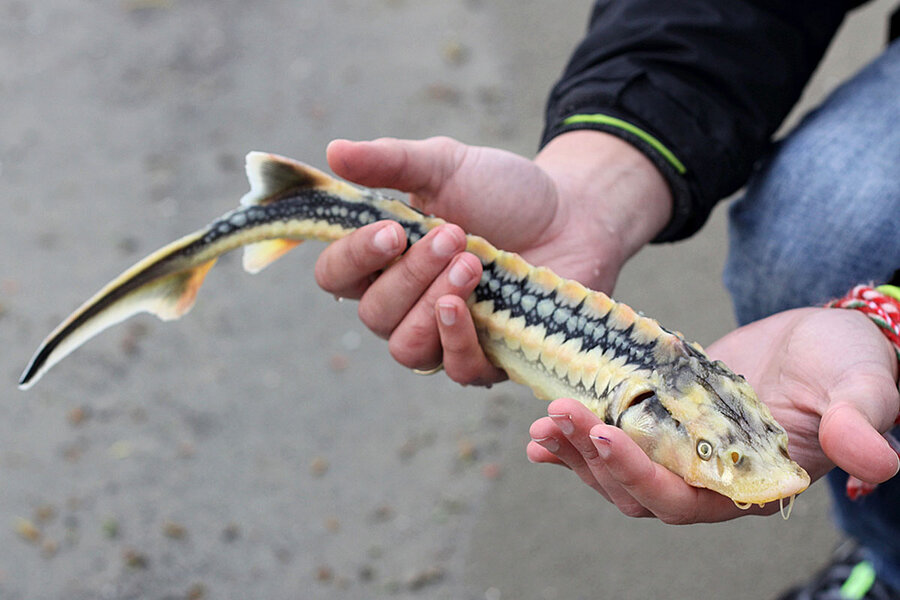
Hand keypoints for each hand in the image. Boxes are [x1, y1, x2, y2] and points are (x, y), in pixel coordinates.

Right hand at [314, 132, 671, 383]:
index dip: (353, 258)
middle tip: (455, 235)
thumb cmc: (503, 191)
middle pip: (374, 314)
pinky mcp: (488, 357)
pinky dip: (457, 341)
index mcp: (384, 259)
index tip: (391, 230)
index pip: (337, 275)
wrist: (575, 213)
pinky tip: (472, 307)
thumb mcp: (446, 164)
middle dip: (410, 275)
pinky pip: (457, 370)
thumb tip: (333, 151)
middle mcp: (404, 304)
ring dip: (431, 307)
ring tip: (471, 264)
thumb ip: (391, 161)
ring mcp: (443, 335)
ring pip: (407, 347)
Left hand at [526, 307, 899, 522]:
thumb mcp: (862, 385)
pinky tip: (540, 437)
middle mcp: (711, 480)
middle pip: (638, 491)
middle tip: (554, 416)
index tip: (601, 432)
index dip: (640, 474)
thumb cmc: (849, 364)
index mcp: (752, 484)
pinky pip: (614, 446)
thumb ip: (860, 422)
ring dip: (575, 451)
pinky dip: (575, 444)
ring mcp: (683, 456)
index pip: (686, 500)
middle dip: (592, 458)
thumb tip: (871, 464)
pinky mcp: (665, 427)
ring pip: (618, 474)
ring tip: (540, 425)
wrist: (826, 340)